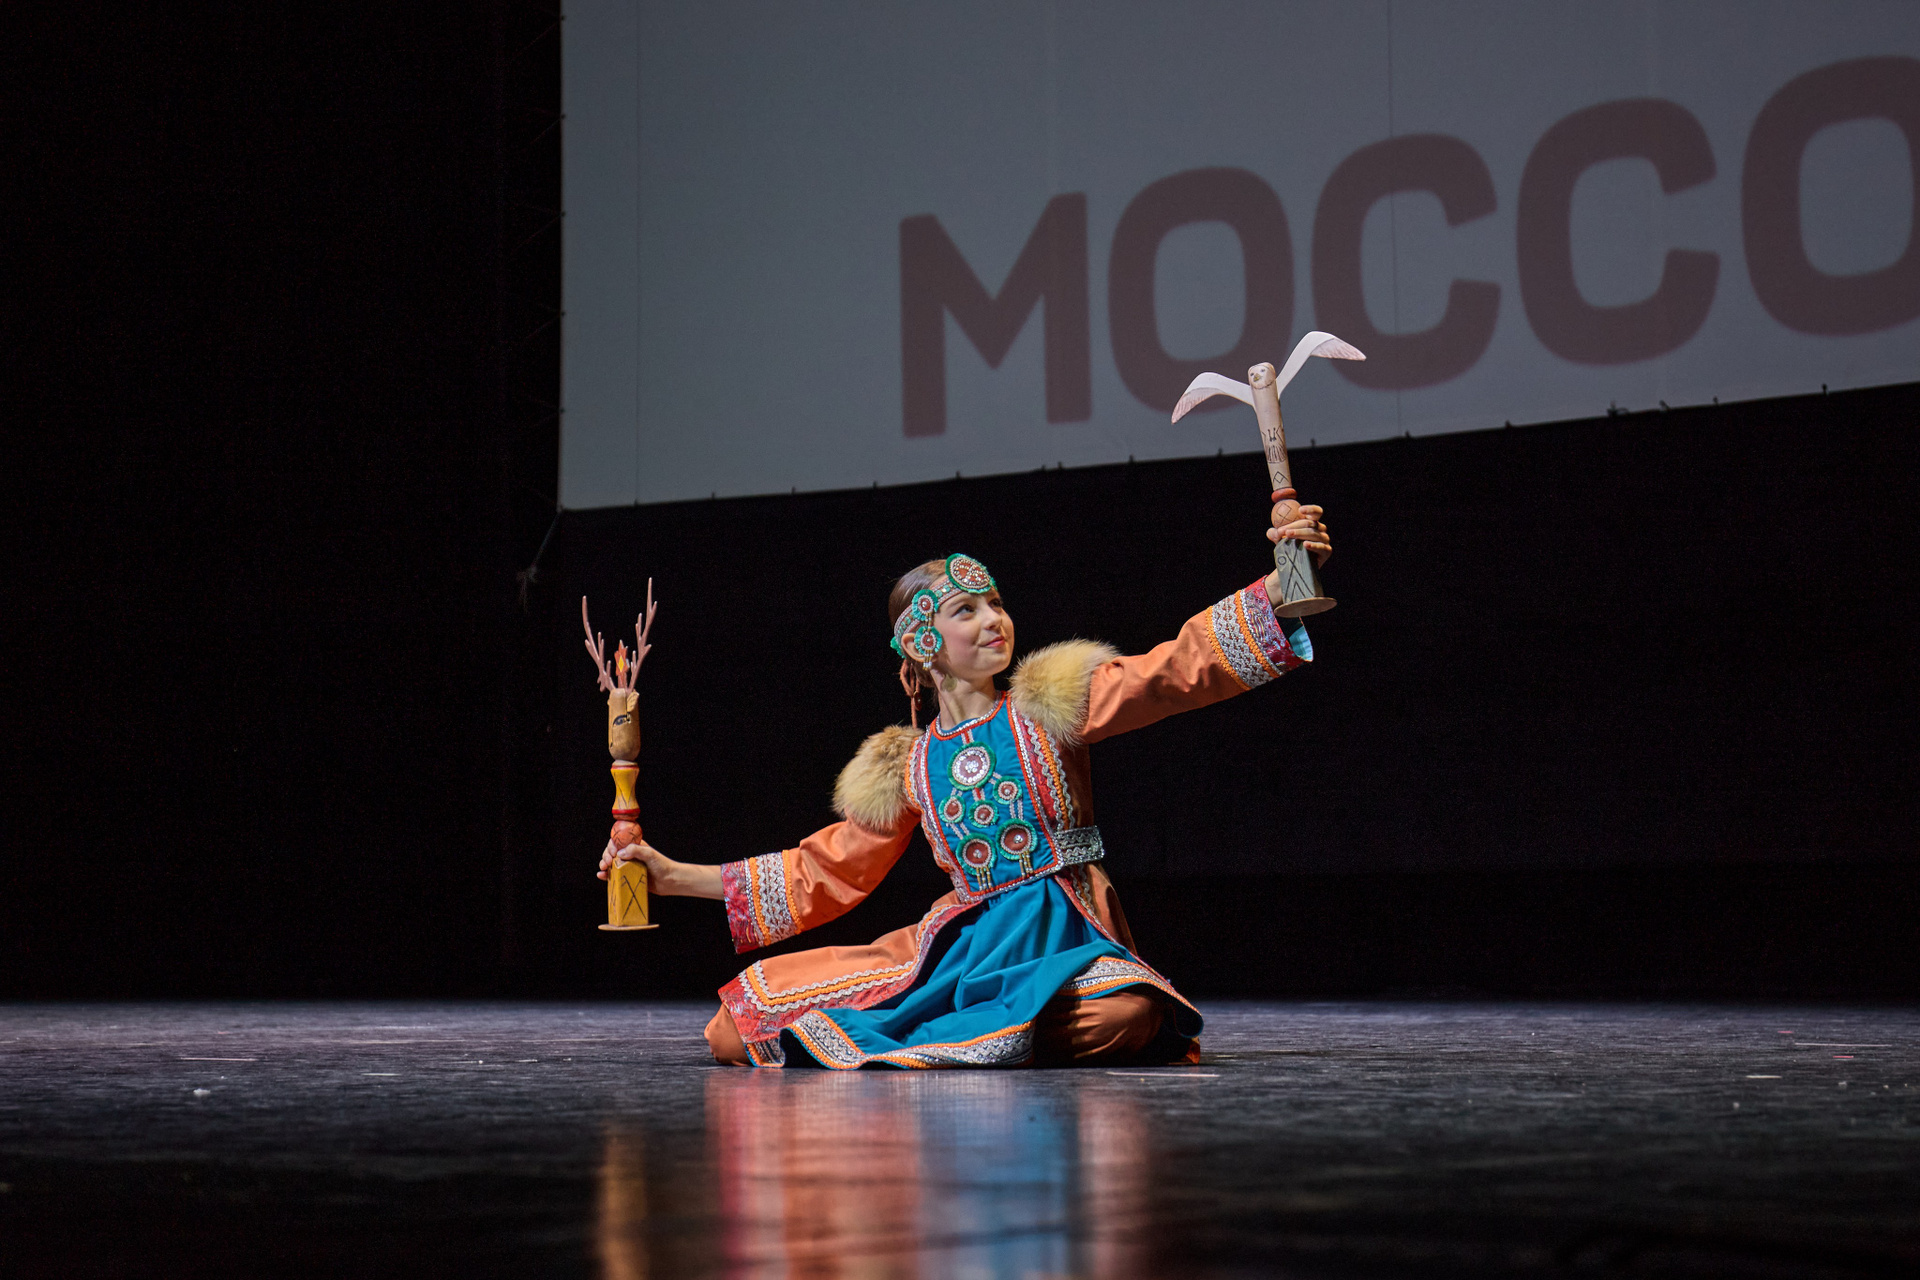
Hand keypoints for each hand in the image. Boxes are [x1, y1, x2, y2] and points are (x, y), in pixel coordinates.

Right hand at [595, 837, 722, 899]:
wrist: (670, 881)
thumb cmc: (662, 865)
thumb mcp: (650, 854)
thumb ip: (636, 850)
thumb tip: (620, 853)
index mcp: (635, 846)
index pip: (618, 841)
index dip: (612, 845)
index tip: (612, 853)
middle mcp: (630, 855)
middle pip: (612, 852)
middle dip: (606, 855)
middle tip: (607, 862)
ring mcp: (628, 866)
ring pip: (611, 863)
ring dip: (604, 864)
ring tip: (603, 869)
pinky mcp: (628, 877)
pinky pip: (614, 875)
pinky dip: (606, 875)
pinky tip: (601, 876)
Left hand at [1267, 487, 1330, 566]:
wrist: (1295, 566)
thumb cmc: (1289, 548)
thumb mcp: (1281, 539)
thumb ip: (1275, 534)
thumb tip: (1272, 531)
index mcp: (1313, 522)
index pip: (1317, 512)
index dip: (1310, 509)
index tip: (1300, 510)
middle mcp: (1321, 530)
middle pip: (1310, 524)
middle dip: (1294, 526)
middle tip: (1282, 530)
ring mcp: (1325, 540)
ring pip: (1313, 533)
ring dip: (1299, 534)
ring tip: (1288, 536)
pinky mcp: (1327, 551)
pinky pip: (1321, 547)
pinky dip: (1313, 545)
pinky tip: (1305, 544)